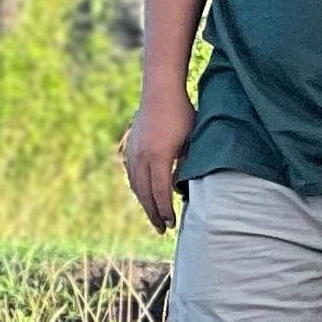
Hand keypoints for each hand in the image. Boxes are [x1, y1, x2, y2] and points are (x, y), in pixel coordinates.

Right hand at [120, 86, 193, 233]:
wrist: (160, 91)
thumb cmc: (182, 113)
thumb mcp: (190, 139)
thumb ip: (187, 164)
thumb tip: (185, 188)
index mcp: (159, 156)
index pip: (160, 192)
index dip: (165, 211)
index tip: (171, 224)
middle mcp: (142, 157)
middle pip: (145, 194)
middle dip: (154, 213)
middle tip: (162, 229)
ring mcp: (133, 152)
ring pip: (136, 186)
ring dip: (144, 204)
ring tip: (154, 217)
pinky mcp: (130, 147)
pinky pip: (132, 176)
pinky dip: (138, 189)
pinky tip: (144, 196)